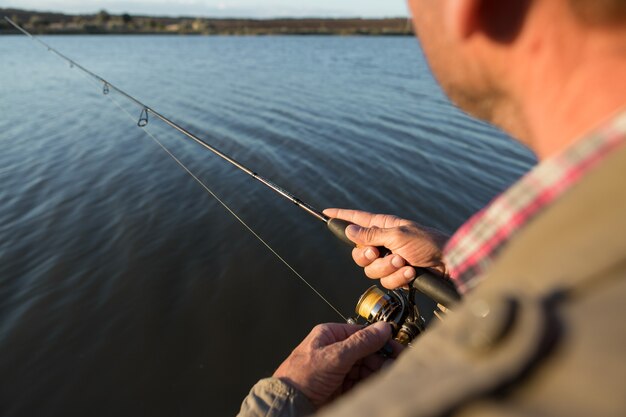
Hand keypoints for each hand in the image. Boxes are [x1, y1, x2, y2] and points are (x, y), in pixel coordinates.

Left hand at [273, 322, 400, 407]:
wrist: (290, 403)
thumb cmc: (302, 376)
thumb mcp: (335, 355)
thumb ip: (361, 342)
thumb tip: (382, 328)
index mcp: (329, 335)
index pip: (361, 333)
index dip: (379, 340)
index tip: (395, 347)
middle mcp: (334, 349)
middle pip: (365, 351)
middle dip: (380, 358)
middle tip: (393, 364)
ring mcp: (337, 368)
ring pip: (365, 367)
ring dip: (377, 371)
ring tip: (386, 376)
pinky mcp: (339, 385)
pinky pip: (360, 380)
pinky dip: (369, 382)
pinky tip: (376, 384)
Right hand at [323, 208, 447, 288]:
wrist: (450, 265)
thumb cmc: (428, 244)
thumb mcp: (398, 235)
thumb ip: (371, 234)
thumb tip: (349, 229)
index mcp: (383, 226)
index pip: (356, 219)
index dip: (340, 216)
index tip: (325, 212)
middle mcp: (383, 242)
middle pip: (358, 253)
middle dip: (369, 257)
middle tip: (379, 254)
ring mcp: (390, 259)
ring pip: (371, 271)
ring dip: (388, 269)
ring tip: (404, 263)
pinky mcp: (397, 275)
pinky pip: (386, 281)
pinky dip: (399, 279)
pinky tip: (411, 273)